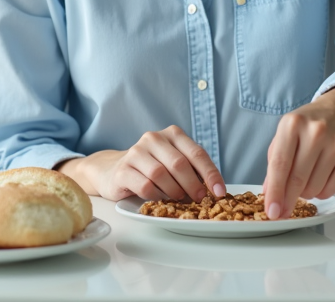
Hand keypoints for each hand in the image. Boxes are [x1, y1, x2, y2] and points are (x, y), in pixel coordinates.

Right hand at [57, 125, 225, 202]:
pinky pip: (145, 186)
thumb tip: (214, 189)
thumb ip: (192, 169)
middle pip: (179, 163)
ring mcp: (135, 152)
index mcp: (172, 134)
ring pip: (161, 174)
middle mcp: (153, 138)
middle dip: (193, 185)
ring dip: (174, 191)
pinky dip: (156, 196)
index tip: (220, 192)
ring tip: (177, 199)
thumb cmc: (152, 168)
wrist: (113, 170)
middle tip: (200, 199)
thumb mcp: (173, 162)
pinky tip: (158, 198)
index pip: (196, 153)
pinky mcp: (123, 170)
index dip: (211, 174)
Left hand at [262, 85, 334, 219]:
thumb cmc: (311, 123)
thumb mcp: (287, 132)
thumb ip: (275, 160)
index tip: (272, 211)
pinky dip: (321, 192)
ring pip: (314, 189)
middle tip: (282, 211)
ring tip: (305, 180)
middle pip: (297, 180)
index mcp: (293, 123)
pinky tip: (319, 179)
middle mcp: (316, 132)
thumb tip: (269, 192)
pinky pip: (332, 190)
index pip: (280, 164)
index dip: (274, 192)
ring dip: (305, 193)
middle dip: (287, 200)